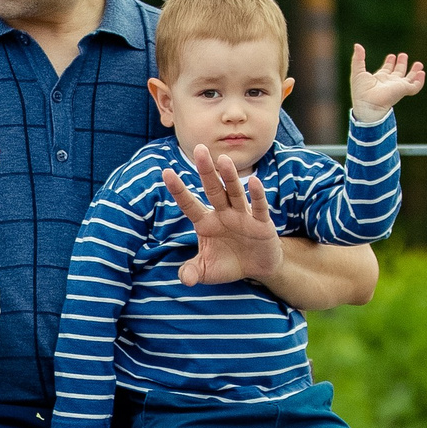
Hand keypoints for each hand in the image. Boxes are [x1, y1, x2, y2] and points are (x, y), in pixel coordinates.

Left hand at [161, 145, 282, 286]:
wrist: (258, 268)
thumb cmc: (229, 263)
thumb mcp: (207, 271)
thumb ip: (193, 272)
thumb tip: (184, 279)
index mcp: (205, 222)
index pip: (189, 204)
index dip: (178, 189)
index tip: (165, 172)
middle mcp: (222, 213)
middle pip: (212, 189)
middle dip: (205, 170)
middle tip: (198, 148)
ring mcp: (242, 215)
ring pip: (234, 192)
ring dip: (229, 176)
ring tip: (223, 159)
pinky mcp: (261, 222)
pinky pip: (258, 206)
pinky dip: (256, 195)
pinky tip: (253, 181)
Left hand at [350, 44, 425, 122]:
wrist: (368, 103)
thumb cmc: (361, 90)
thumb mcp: (357, 71)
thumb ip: (358, 58)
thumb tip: (357, 45)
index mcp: (379, 79)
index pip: (386, 69)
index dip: (389, 62)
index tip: (391, 56)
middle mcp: (389, 83)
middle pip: (398, 72)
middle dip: (401, 64)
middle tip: (403, 55)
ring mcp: (398, 86)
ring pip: (409, 79)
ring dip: (414, 71)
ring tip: (419, 64)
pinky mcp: (404, 90)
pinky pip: (416, 86)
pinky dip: (420, 80)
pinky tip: (422, 73)